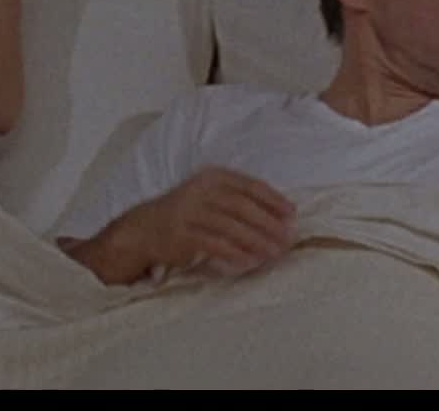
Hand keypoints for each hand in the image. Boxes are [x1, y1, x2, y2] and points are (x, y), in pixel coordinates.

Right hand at [138, 166, 296, 278]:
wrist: (146, 228)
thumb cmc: (190, 214)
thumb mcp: (212, 197)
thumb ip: (241, 201)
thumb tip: (282, 217)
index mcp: (213, 177)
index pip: (250, 186)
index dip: (274, 200)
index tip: (292, 215)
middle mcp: (200, 190)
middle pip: (242, 206)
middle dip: (268, 223)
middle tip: (287, 239)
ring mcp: (189, 211)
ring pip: (230, 226)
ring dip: (256, 240)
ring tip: (273, 253)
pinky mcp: (181, 233)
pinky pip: (214, 244)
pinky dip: (234, 253)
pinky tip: (249, 262)